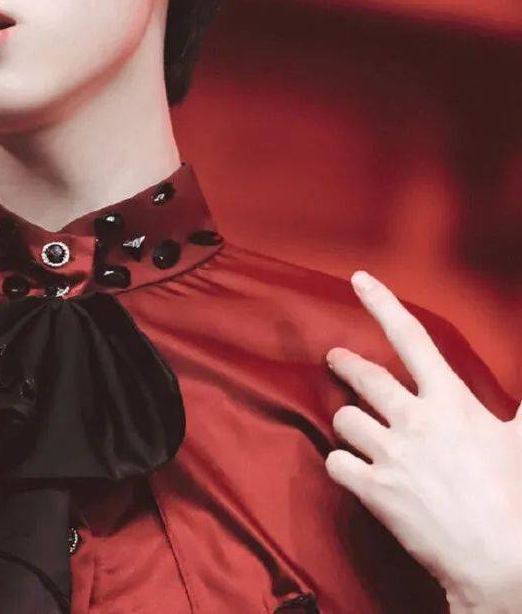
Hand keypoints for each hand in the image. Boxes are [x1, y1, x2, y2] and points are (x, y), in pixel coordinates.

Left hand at [323, 271, 521, 612]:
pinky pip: (336, 462)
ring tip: (359, 429)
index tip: (358, 279)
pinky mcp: (374, 489)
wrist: (502, 561)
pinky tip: (353, 469)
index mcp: (451, 402)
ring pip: (345, 418)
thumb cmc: (517, 499)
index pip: (411, 338)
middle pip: (364, 376)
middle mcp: (415, 420)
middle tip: (335, 358)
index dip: (382, 303)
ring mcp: (390, 454)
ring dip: (349, 422)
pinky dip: (341, 464)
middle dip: (345, 364)